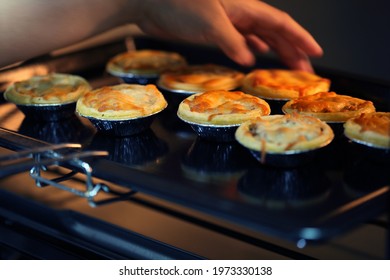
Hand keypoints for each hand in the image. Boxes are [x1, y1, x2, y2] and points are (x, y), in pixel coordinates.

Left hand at [138, 0, 321, 71]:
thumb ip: (232, 42)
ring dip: (275, 54)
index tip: (316, 53)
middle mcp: (241, 16)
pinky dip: (252, 52)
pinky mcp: (216, 33)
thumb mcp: (210, 24)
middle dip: (293, 52)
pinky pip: (242, 43)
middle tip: (305, 72)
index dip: (300, 39)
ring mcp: (229, 24)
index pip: (281, 24)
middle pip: (275, 34)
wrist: (150, 5)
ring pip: (260, 39)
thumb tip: (251, 61)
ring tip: (288, 70)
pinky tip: (256, 60)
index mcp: (246, 9)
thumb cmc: (178, 6)